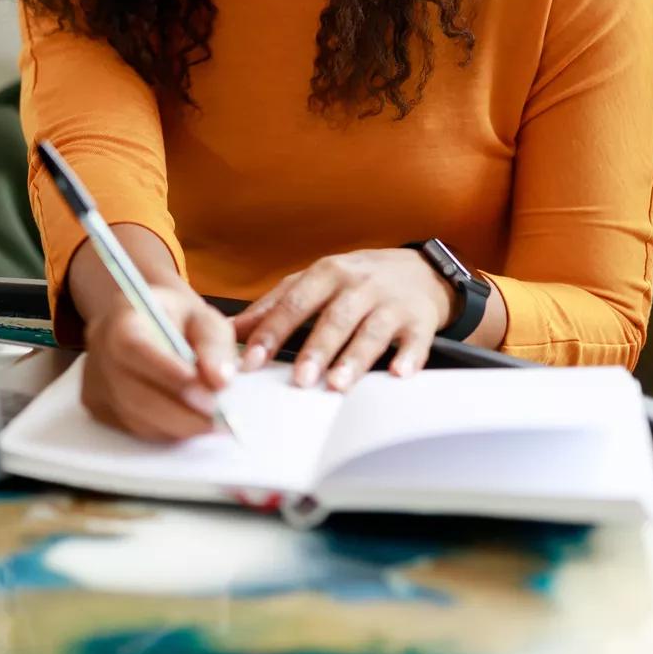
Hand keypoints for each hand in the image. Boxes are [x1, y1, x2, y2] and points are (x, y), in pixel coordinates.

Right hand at [80, 283, 239, 441]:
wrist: (147, 322)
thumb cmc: (177, 319)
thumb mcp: (203, 318)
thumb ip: (213, 345)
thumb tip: (220, 381)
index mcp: (121, 318)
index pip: (134, 348)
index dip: (167, 373)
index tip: (208, 392)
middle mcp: (99, 351)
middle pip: (132, 393)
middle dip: (181, 412)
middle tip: (221, 420)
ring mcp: (94, 383)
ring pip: (134, 418)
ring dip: (178, 426)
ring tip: (212, 423)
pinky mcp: (98, 408)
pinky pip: (133, 429)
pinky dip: (166, 431)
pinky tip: (188, 420)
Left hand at [230, 248, 452, 389]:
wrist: (420, 269)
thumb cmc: (357, 279)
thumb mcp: (314, 281)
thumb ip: (274, 305)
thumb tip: (233, 329)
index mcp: (326, 274)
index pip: (293, 303)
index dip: (272, 332)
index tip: (252, 360)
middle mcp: (358, 285)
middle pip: (333, 318)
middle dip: (315, 349)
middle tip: (299, 378)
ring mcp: (391, 303)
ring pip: (371, 331)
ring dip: (354, 358)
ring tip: (337, 384)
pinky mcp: (420, 320)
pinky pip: (415, 340)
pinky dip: (408, 357)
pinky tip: (398, 373)